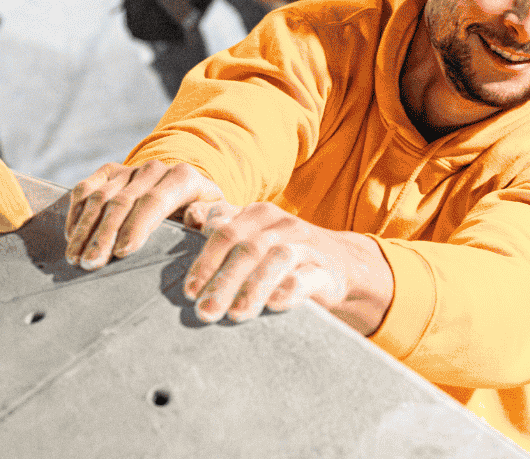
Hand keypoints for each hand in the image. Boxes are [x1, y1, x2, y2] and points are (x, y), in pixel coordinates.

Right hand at [66, 160, 223, 269]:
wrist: (187, 186)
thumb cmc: (203, 210)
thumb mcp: (217, 215)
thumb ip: (210, 218)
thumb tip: (194, 218)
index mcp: (183, 178)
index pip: (154, 202)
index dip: (136, 226)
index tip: (121, 252)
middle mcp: (154, 169)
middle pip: (122, 202)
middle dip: (104, 235)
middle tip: (90, 263)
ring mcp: (129, 169)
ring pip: (99, 197)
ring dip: (84, 229)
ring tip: (75, 257)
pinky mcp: (109, 171)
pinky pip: (85, 189)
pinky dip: (75, 213)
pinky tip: (71, 237)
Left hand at [180, 200, 355, 325]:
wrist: (340, 263)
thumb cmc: (281, 252)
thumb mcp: (253, 234)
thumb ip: (222, 226)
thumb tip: (190, 216)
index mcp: (258, 214)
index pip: (225, 232)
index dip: (205, 262)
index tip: (189, 292)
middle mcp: (282, 224)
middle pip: (247, 249)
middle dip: (223, 281)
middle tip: (204, 311)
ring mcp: (307, 245)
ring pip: (276, 260)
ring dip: (252, 289)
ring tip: (234, 315)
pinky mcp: (327, 271)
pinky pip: (308, 278)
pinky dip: (289, 290)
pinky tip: (274, 305)